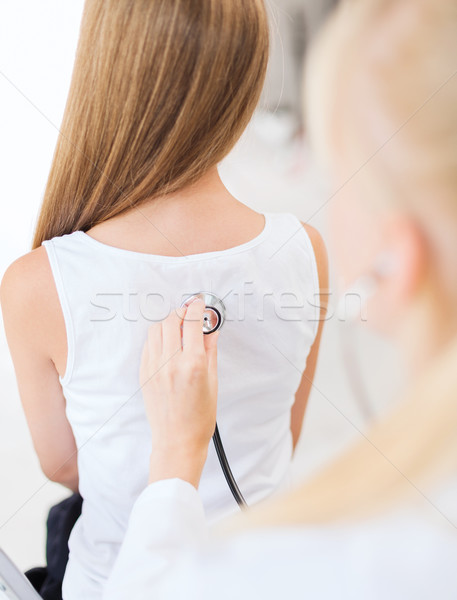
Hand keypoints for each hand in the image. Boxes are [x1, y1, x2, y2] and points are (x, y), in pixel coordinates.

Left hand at [139, 299, 218, 488]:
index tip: (201, 303)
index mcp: (193, 364)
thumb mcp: (213, 381)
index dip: (197, 307)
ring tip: (180, 328)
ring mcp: (154, 368)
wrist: (177, 441)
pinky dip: (159, 338)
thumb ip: (210, 350)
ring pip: (156, 329)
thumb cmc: (199, 417)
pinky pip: (148, 344)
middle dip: (182, 311)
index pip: (192, 321)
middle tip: (191, 314)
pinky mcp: (144, 373)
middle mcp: (171, 363)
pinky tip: (169, 344)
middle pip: (171, 319)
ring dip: (168, 322)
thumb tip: (211, 329)